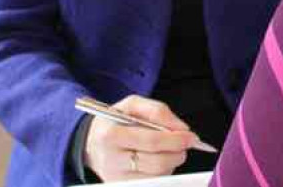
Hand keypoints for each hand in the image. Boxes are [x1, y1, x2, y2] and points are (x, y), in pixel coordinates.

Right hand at [83, 95, 198, 181]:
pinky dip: (163, 171)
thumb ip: (157, 111)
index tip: (191, 136)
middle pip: (157, 162)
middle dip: (178, 152)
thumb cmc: (115, 121)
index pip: (151, 141)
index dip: (175, 140)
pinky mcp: (122, 186)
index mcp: (111, 135)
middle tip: (187, 143)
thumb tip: (180, 127)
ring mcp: (117, 178)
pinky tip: (160, 159)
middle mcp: (112, 160)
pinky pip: (152, 182)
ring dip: (172, 162)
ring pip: (157, 175)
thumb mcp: (131, 105)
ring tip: (171, 149)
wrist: (91, 143)